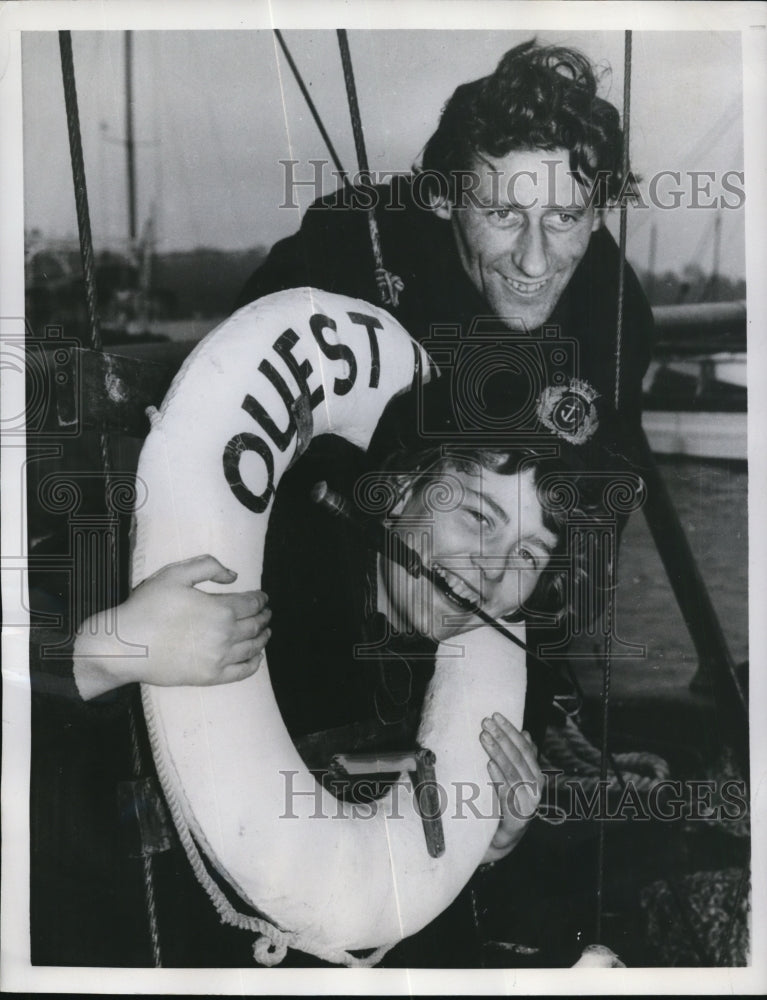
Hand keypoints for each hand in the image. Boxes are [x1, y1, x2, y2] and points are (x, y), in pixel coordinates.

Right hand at [74, 555, 270, 699]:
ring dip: (263, 639)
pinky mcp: (210, 677)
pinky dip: (254, 664)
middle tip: (266, 614)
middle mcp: (226, 634)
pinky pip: (241, 671)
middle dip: (264, 617)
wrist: (126, 645)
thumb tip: (234, 576)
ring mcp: (220, 658)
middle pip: (255, 625)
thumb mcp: (175, 574)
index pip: (252, 603)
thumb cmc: (148, 607)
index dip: (261, 599)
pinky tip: (257, 658)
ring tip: (265, 633)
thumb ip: (208, 567)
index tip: (263, 598)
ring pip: (252, 648)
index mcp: (222, 609)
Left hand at [479, 713, 542, 863]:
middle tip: (485, 722)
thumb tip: (526, 733)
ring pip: (512, 772)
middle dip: (501, 737)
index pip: (524, 747)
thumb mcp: (515, 778)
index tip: (495, 715)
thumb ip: (521, 758)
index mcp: (536, 775)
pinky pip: (507, 794)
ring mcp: (528, 804)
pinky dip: (499, 778)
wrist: (503, 839)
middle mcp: (536, 788)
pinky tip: (489, 765)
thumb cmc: (507, 804)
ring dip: (497, 753)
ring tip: (484, 738)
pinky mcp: (517, 818)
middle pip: (518, 757)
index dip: (510, 730)